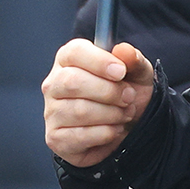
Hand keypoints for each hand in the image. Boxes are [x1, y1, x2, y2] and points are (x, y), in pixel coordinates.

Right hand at [43, 39, 153, 166]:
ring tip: (123, 114)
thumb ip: (133, 60)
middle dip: (109, 92)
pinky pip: (81, 135)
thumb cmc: (124, 97)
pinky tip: (113, 129)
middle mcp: (54, 85)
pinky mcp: (56, 138)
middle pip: (72, 81)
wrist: (126, 129)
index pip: (74, 52)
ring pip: (79, 110)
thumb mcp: (137, 75)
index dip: (99, 61)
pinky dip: (106, 133)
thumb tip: (124, 51)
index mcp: (69, 61)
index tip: (120, 71)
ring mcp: (51, 112)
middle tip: (128, 97)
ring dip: (112, 114)